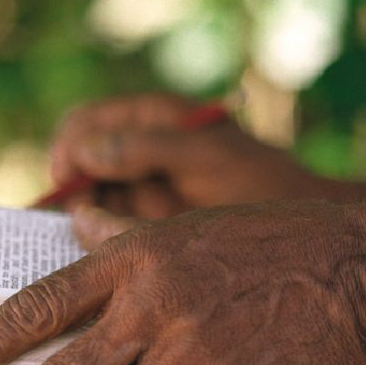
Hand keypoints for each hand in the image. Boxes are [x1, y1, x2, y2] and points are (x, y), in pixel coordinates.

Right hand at [50, 93, 330, 218]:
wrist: (299, 223)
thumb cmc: (258, 181)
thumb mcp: (204, 158)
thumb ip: (144, 149)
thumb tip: (83, 152)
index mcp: (150, 118)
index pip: (84, 122)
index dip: (67, 150)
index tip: (67, 184)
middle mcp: (138, 149)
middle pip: (80, 163)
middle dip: (78, 191)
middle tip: (89, 219)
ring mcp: (143, 186)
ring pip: (92, 199)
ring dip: (94, 218)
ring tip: (118, 235)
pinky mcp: (148, 221)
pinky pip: (110, 225)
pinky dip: (107, 235)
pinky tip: (124, 247)